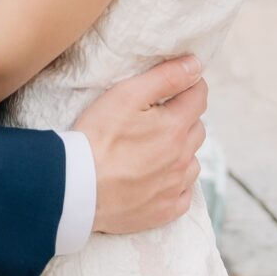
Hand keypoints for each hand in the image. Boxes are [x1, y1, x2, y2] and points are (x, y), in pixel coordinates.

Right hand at [76, 56, 206, 235]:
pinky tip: (154, 179)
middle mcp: (183, 158)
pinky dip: (175, 183)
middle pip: (197, 129)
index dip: (188, 86)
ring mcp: (176, 187)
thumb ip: (165, 77)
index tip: (175, 87)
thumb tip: (196, 65)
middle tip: (156, 118)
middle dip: (183, 118)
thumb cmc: (97, 137)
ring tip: (151, 150)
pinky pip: (184, 193)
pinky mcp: (166, 210)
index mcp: (175, 127)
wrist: (77, 188)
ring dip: (180, 152)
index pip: (199, 97)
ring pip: (191, 161)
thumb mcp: (126, 95)